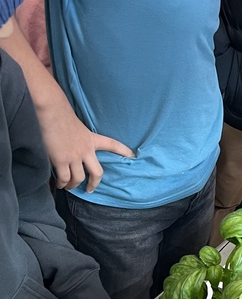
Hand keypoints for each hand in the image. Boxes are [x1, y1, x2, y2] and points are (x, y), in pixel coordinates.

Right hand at [0, 12, 133, 192]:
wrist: (50, 109)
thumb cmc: (59, 110)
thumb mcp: (74, 120)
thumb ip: (75, 128)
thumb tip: (70, 129)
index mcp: (91, 137)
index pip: (113, 145)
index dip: (124, 152)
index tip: (134, 156)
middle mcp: (85, 149)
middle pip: (98, 171)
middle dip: (96, 183)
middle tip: (91, 190)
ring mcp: (74, 156)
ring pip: (79, 179)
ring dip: (73, 184)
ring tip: (69, 187)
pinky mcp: (61, 161)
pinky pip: (64, 179)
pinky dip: (61, 184)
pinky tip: (58, 184)